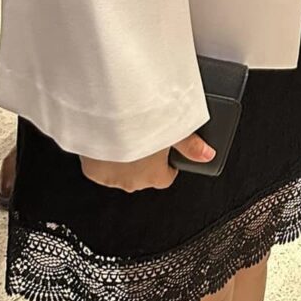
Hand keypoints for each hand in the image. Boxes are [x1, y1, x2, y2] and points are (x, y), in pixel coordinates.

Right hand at [80, 132, 213, 191]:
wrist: (107, 117)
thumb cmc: (141, 123)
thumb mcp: (174, 129)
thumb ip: (192, 145)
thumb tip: (208, 155)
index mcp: (154, 176)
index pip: (165, 177)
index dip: (167, 162)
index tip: (164, 149)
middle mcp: (133, 183)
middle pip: (143, 175)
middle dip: (144, 159)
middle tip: (144, 135)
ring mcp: (111, 179)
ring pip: (121, 172)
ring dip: (123, 159)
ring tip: (125, 134)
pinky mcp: (92, 172)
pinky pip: (100, 167)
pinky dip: (104, 156)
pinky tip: (109, 138)